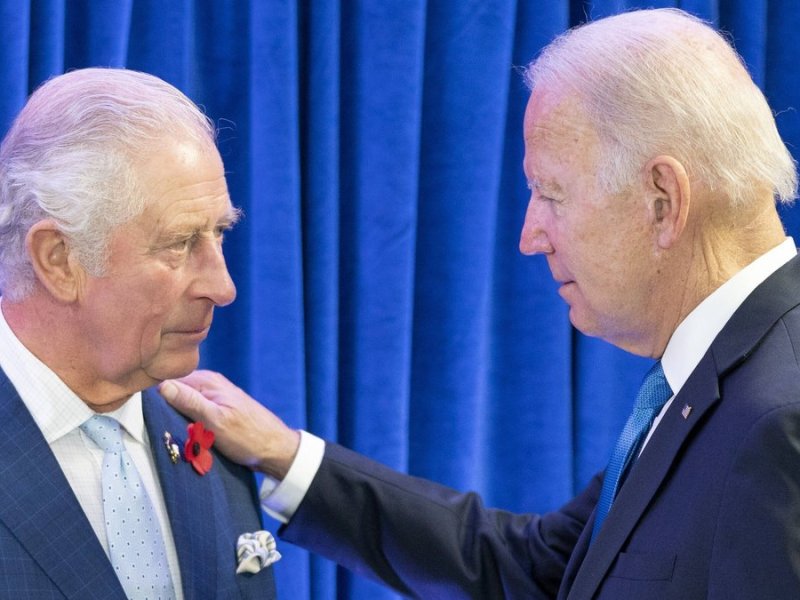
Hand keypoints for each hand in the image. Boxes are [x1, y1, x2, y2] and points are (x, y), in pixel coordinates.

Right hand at [159, 370, 299, 479]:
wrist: (275, 449)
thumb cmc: (248, 437)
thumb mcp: (215, 421)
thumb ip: (190, 402)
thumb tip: (162, 385)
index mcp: (207, 380)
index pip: (168, 380)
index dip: (155, 397)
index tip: (148, 415)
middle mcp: (210, 383)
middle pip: (174, 392)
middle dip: (166, 410)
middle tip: (170, 428)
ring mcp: (214, 395)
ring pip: (182, 404)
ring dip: (178, 419)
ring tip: (183, 434)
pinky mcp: (217, 408)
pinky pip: (193, 412)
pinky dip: (189, 423)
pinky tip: (191, 434)